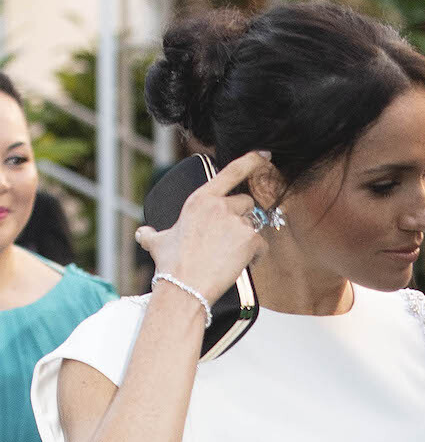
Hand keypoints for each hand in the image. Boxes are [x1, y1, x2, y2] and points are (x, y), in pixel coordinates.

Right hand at [135, 151, 271, 302]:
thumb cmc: (171, 265)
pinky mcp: (250, 239)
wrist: (184, 287)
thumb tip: (142, 233)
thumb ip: (152, 234)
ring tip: (228, 257)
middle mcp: (220, 206)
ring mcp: (236, 222)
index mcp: (200, 199)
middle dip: (241, 219)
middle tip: (226, 241)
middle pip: (246, 203)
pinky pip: (262, 245)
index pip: (231, 172)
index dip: (251, 160)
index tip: (265, 153)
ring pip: (253, 225)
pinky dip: (255, 256)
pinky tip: (240, 265)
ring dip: (247, 239)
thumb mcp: (157, 243)